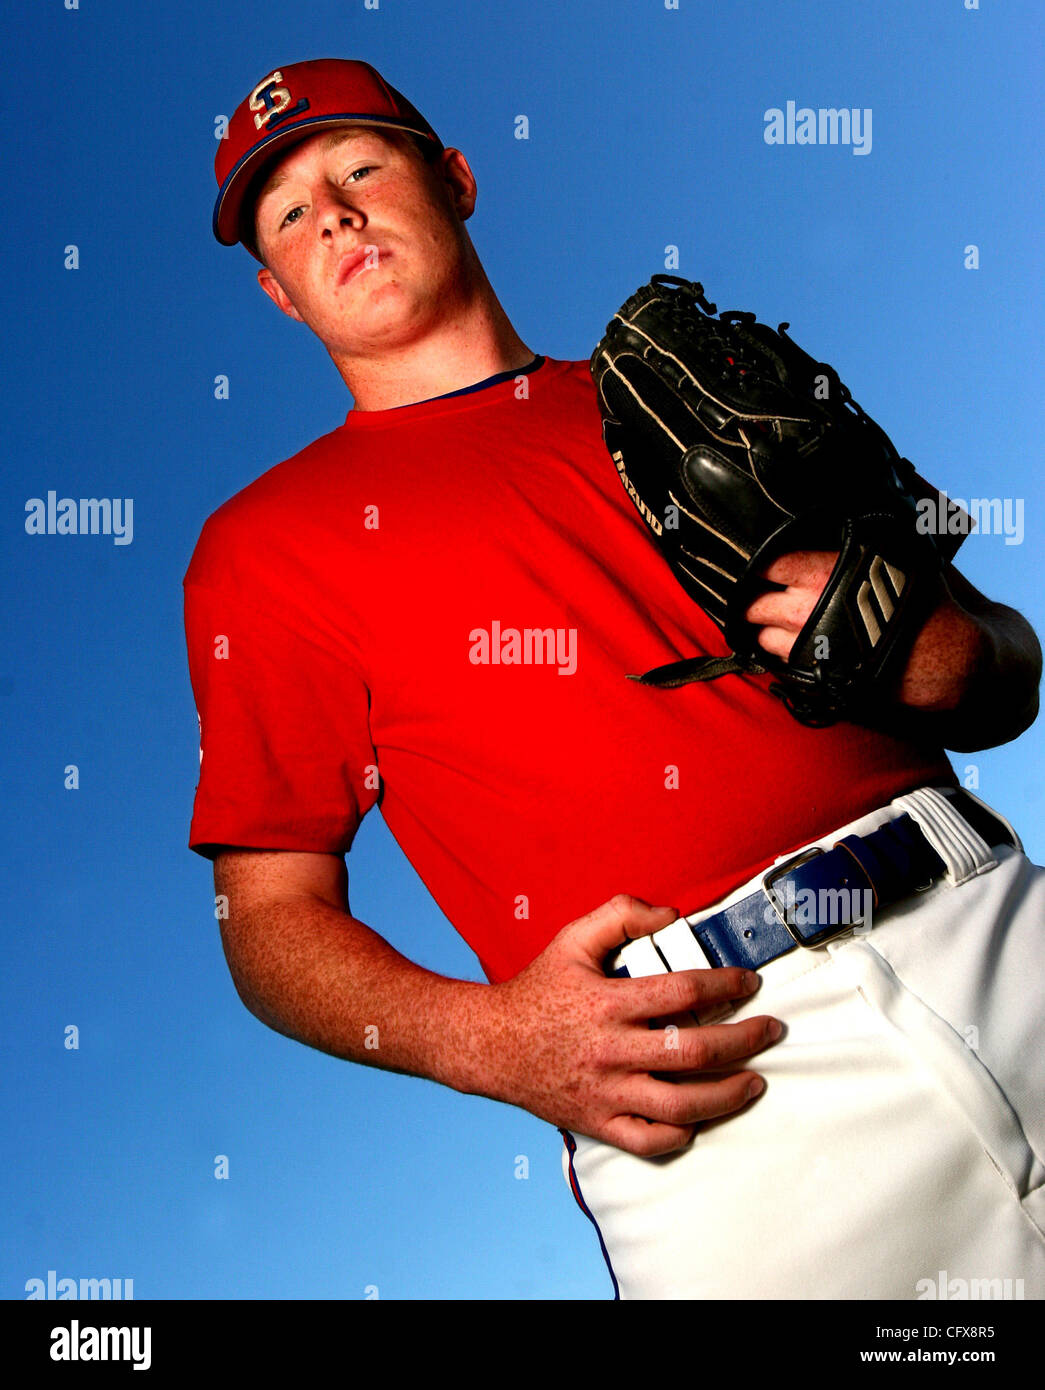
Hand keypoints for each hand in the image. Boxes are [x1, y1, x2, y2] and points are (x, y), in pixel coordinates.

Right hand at [486, 894, 781, 1156]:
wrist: (490, 1044)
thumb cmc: (537, 990)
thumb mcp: (572, 939)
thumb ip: (620, 916)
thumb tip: (671, 915)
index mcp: (607, 1003)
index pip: (683, 992)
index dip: (726, 985)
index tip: (749, 982)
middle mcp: (610, 1051)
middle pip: (694, 1052)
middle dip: (744, 1041)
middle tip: (771, 1031)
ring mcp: (605, 1092)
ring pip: (681, 1104)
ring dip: (728, 1094)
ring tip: (754, 1081)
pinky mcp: (598, 1123)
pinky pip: (649, 1141)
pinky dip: (682, 1134)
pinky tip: (702, 1118)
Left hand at [743, 550, 982, 709]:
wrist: (944, 658)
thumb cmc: (923, 603)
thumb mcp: (897, 555)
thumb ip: (864, 536)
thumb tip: (853, 509)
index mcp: (822, 572)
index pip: (767, 564)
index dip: (758, 565)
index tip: (757, 567)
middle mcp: (808, 608)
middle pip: (755, 605)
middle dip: (755, 602)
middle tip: (758, 599)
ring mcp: (808, 645)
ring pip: (762, 639)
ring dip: (765, 632)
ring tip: (777, 626)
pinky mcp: (814, 675)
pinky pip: (780, 666)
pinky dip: (781, 657)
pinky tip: (792, 648)